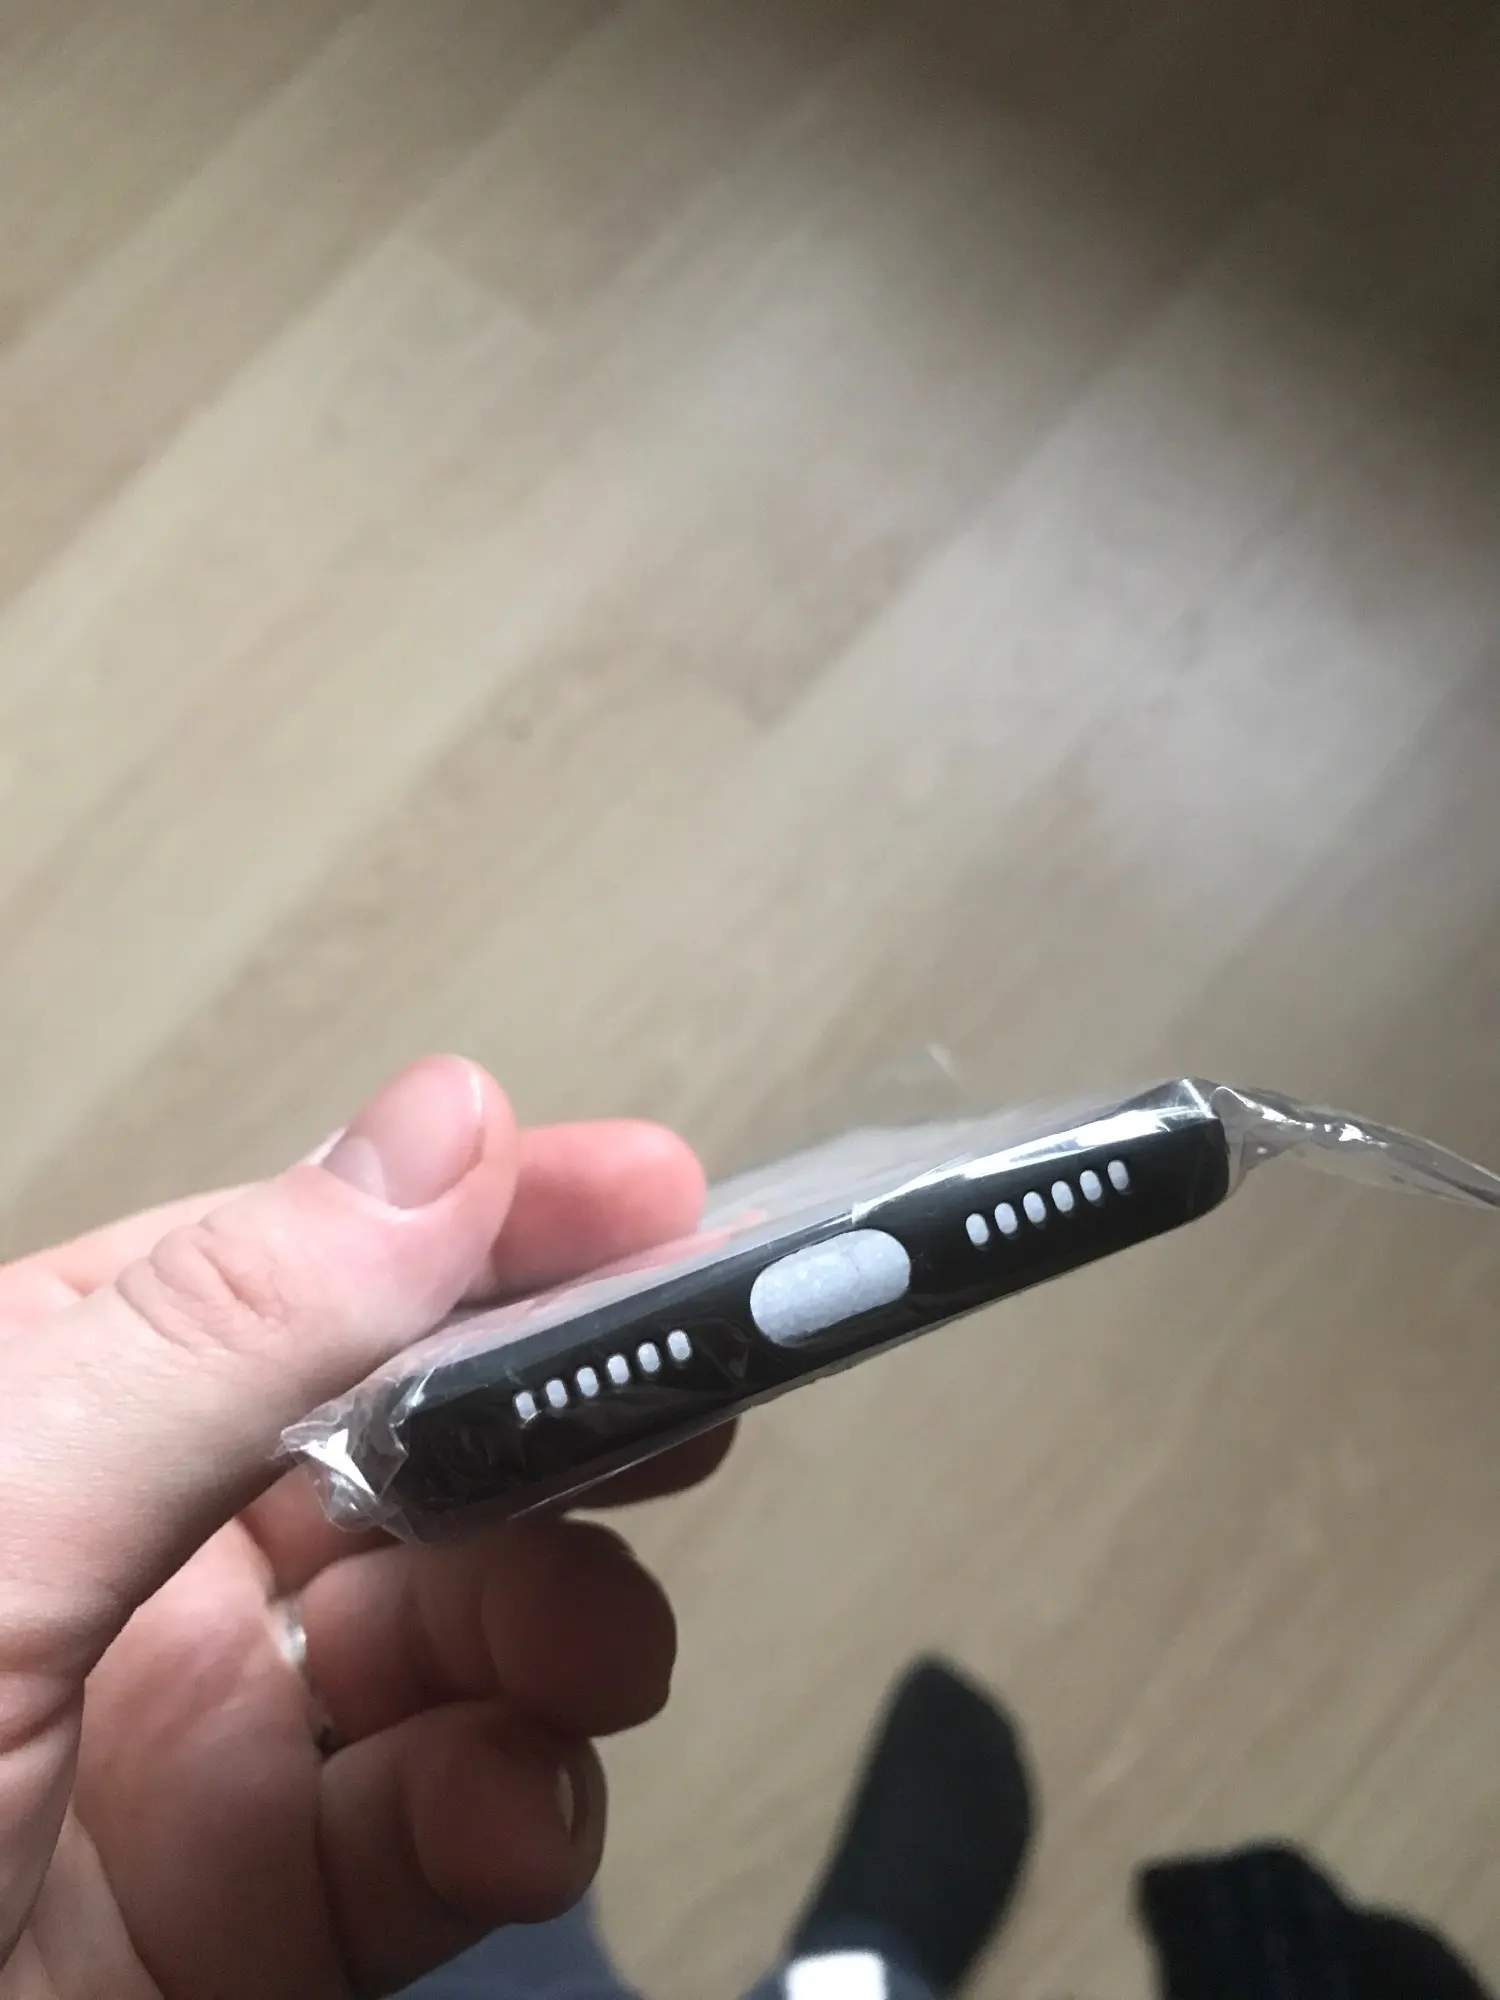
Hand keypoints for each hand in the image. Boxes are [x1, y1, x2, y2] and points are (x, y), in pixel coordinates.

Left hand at [0, 1057, 730, 1997]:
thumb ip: (220, 1334)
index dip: (489, 1219)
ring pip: (461, 1632)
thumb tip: (439, 1136)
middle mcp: (144, 1559)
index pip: (317, 1264)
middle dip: (562, 1425)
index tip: (651, 1198)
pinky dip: (515, 1804)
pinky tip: (516, 1802)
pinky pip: (441, 1827)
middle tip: (680, 1410)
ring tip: (589, 1644)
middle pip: (419, 1446)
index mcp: (59, 1413)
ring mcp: (210, 1740)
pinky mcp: (267, 1915)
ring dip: (559, 1625)